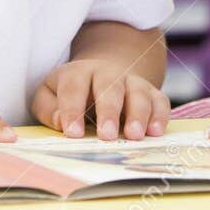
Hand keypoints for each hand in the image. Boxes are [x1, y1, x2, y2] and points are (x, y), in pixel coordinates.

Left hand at [32, 59, 168, 140]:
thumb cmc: (73, 93)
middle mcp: (108, 74)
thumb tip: (61, 122)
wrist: (105, 73)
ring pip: (138, 92)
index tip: (73, 133)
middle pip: (110, 88)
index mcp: (79, 73)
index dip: (73, 110)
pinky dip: (160, 115)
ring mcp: (132, 82)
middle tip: (107, 136)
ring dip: (138, 114)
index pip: (74, 88)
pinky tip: (156, 132)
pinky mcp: (151, 93)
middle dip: (109, 112)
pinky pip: (160, 100)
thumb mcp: (50, 94)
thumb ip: (49, 108)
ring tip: (134, 136)